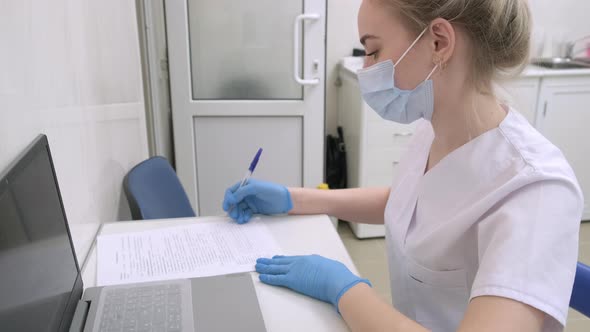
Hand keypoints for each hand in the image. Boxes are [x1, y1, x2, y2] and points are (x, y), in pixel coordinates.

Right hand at [222, 179, 292, 223]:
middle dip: (232, 208)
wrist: (284, 200)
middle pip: (233, 201)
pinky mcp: (254, 209)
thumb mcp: (256, 188)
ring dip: (237, 214)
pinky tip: (245, 219)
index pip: (231, 191)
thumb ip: (242, 192)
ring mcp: (250, 201)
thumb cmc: (272, 190)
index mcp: (245, 185)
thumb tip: (231, 198)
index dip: (228, 199)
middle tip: (234, 215)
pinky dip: (243, 217)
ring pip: (238, 209)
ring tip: (240, 219)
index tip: (227, 206)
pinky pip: (245, 213)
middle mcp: (246, 193)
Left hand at [255, 255, 370, 311]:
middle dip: (269, 262)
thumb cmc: (337, 275)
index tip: (275, 258)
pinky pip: (276, 279)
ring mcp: (295, 271)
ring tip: (257, 266)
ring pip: (275, 269)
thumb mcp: (330, 266)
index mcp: (308, 259)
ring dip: (265, 268)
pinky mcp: (292, 280)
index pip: (291, 259)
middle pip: (280, 262)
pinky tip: (261, 277)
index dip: (281, 259)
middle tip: (261, 260)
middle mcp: (299, 263)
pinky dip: (268, 278)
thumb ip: (323, 267)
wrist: (336, 279)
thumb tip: (325, 269)